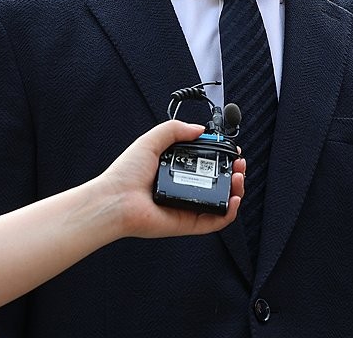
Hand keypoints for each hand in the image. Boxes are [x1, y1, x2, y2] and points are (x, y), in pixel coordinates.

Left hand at [92, 120, 245, 238]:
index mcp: (176, 170)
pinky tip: (233, 199)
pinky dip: (229, 212)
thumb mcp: (151, 140)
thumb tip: (199, 129)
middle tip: (238, 164)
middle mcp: (184, 188)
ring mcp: (187, 206)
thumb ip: (175, 129)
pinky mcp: (188, 223)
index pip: (207, 163)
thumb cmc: (126, 174)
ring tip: (238, 178)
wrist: (114, 200)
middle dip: (234, 172)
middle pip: (219, 182)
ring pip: (221, 201)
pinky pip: (214, 221)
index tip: (231, 150)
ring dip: (236, 190)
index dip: (222, 157)